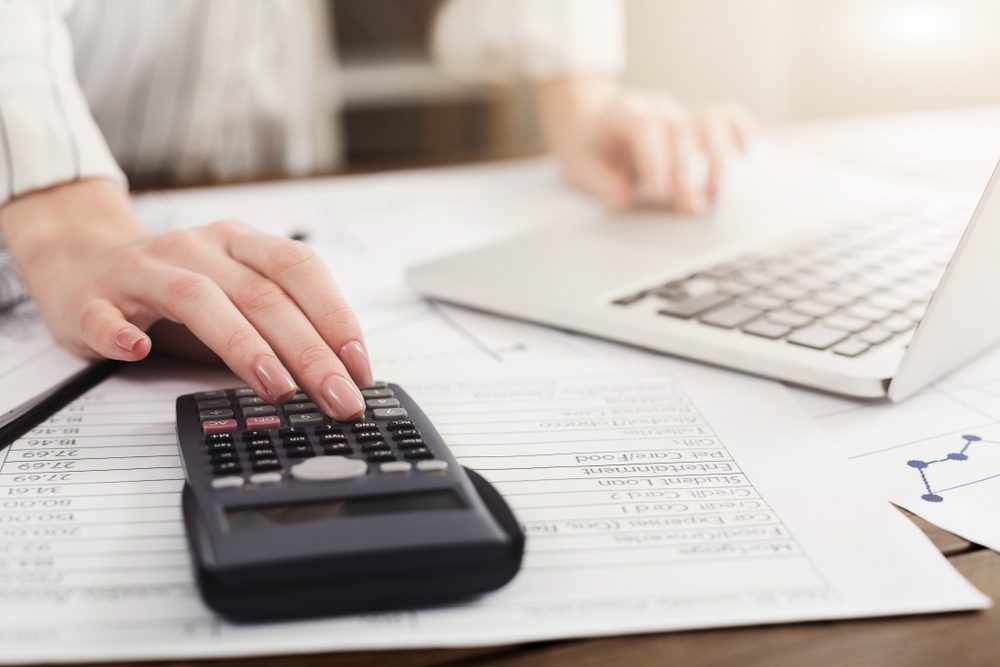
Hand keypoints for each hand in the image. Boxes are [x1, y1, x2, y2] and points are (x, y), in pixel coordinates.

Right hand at [0, 179, 371, 419]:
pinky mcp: (93, 298)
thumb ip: (276, 326)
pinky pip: (105, 315)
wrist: (80, 263)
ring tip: (276, 386)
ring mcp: (144, 270)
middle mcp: (198, 248)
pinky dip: (122, 333)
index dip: (335, 316)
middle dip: (308, 351)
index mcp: (238, 243)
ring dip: (242, 344)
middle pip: (261, 294)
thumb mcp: (233, 296)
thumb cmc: (171, 290)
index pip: (299, 269)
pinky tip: (139, 351)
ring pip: (198, 298)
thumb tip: (336, 378)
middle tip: (336, 397)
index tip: (360, 366)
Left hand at [538, 77, 751, 212]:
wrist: (591, 118)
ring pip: (709, 122)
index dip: (655, 158)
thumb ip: (602, 181)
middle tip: (689, 204)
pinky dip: (740, 130)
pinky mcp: (694, 119)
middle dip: (687, 169)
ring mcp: (679, 111)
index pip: (645, 128)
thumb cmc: (587, 145)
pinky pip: (726, 115)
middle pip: (681, 129)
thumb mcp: (579, 164)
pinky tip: (745, 152)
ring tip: (713, 194)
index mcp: (624, 113)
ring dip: (716, 159)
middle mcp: (657, 108)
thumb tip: (629, 197)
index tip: (659, 190)